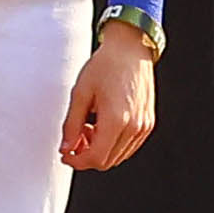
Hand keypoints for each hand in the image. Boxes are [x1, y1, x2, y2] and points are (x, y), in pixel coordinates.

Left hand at [63, 31, 159, 170]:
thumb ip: (71, 124)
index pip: (97, 158)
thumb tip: (66, 147)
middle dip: (86, 156)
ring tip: (87, 128)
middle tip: (73, 140)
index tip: (65, 155)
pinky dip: (112, 143)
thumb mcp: (80, 94)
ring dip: (100, 150)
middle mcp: (135, 126)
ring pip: (119, 155)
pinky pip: (128, 145)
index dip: (77, 161)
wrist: (130, 51)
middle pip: (108, 161)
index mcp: (117, 120)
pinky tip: (101, 126)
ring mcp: (144, 125)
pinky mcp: (148, 122)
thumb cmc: (105, 66)